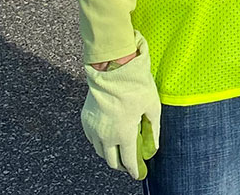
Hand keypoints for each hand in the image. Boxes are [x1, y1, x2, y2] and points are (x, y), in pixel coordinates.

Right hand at [81, 30, 160, 179]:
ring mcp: (93, 129)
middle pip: (111, 161)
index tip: (138, 173)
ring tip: (120, 146)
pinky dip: (100, 141)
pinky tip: (109, 133)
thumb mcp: (152, 105)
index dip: (134, 170)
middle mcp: (105, 136)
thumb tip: (154, 146)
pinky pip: (92, 139)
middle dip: (122, 164)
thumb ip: (153, 129)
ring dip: (110, 153)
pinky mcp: (86, 120)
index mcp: (123, 134)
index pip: (128, 161)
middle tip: (130, 161)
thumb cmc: (135, 84)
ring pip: (100, 151)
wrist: (112, 67)